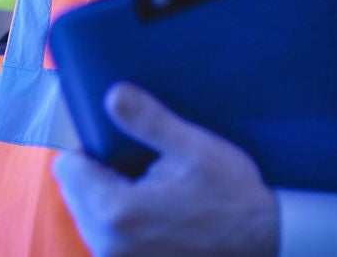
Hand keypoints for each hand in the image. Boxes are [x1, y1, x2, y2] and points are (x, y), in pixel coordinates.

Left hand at [51, 84, 278, 256]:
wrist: (270, 243)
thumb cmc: (234, 197)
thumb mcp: (194, 148)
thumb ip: (147, 120)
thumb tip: (111, 94)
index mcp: (116, 212)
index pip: (67, 169)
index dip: (89, 150)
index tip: (118, 147)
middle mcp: (108, 245)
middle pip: (73, 194)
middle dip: (96, 175)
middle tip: (138, 168)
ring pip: (88, 218)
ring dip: (107, 200)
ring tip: (149, 192)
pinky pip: (107, 239)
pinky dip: (121, 224)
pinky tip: (154, 216)